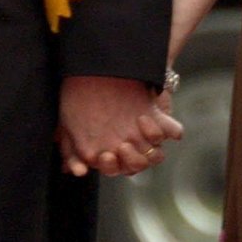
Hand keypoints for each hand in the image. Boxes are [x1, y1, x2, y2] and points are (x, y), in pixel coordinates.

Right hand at [57, 75, 182, 178]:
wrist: (103, 68)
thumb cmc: (83, 99)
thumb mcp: (68, 124)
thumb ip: (69, 150)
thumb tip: (76, 172)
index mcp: (112, 152)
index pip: (115, 169)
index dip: (112, 166)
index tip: (105, 156)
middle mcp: (132, 147)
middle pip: (136, 165)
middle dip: (130, 159)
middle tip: (122, 146)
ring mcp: (148, 135)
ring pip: (156, 155)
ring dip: (149, 150)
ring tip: (136, 129)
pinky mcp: (162, 119)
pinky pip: (173, 131)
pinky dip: (169, 129)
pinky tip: (146, 118)